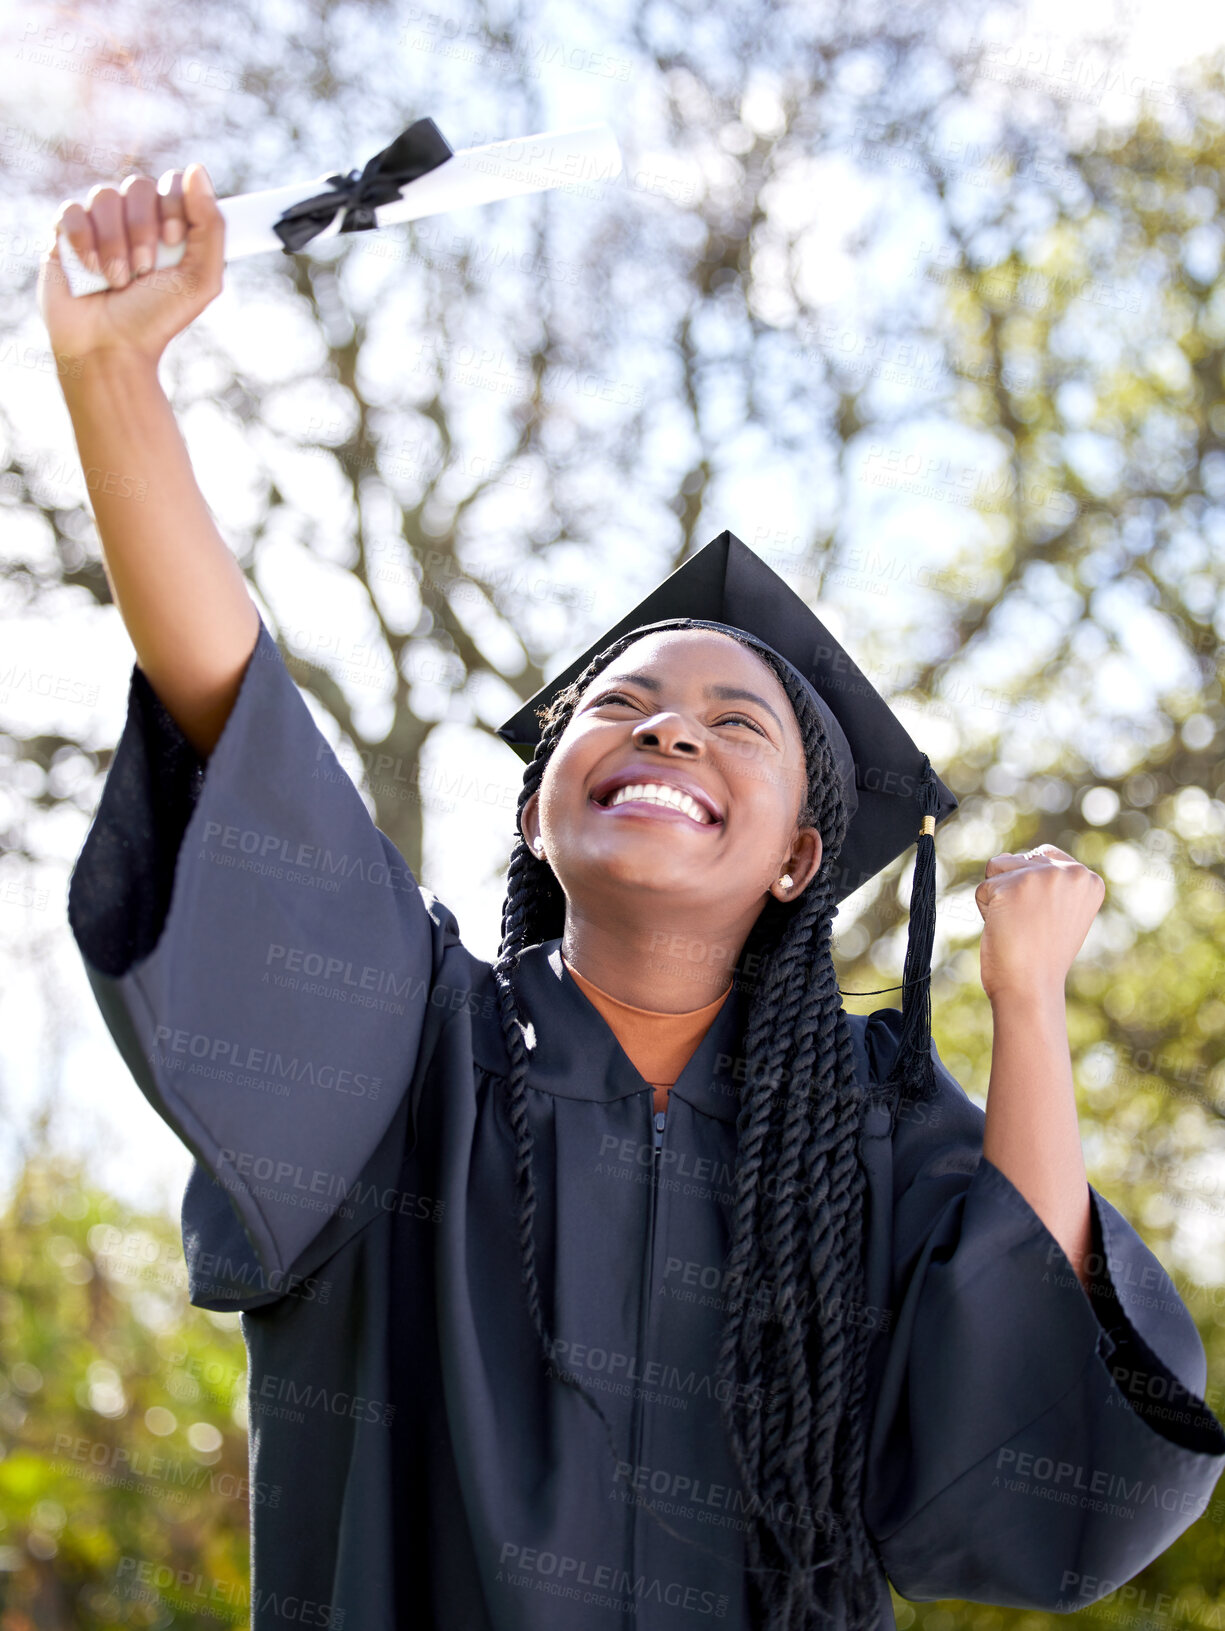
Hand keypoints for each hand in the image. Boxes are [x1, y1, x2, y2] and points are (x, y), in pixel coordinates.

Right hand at [37, 165, 225, 368]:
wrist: (110, 348)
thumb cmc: (156, 319)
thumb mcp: (201, 279)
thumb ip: (210, 226)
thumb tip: (197, 169)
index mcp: (170, 226)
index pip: (173, 184)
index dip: (174, 205)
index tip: (173, 241)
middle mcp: (135, 220)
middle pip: (139, 185)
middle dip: (144, 229)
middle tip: (145, 270)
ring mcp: (99, 223)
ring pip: (106, 196)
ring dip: (115, 243)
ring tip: (118, 280)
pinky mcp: (66, 233)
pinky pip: (72, 210)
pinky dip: (84, 242)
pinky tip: (92, 271)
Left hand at [974, 843, 1104, 1003]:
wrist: (1032, 987)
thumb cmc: (1042, 956)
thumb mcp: (1061, 912)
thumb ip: (1047, 882)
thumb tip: (1005, 857)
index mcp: (1089, 879)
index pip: (1042, 856)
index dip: (1031, 888)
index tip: (1042, 918)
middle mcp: (1071, 872)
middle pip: (1018, 860)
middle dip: (1014, 890)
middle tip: (1029, 926)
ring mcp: (1041, 877)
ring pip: (997, 868)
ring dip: (998, 896)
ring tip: (1017, 925)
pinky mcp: (1010, 887)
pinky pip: (982, 889)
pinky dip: (985, 910)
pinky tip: (1004, 930)